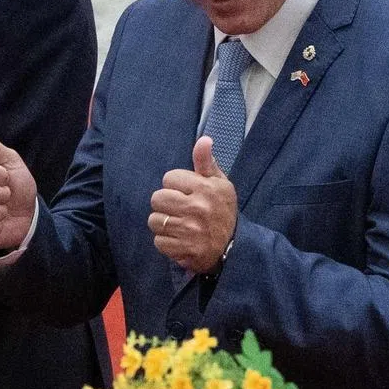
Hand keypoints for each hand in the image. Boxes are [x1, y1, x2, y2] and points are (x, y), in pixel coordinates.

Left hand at [148, 136, 236, 273]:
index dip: (175, 185)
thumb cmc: (222, 211)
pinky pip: (158, 241)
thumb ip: (206, 162)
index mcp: (205, 188)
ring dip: (163, 224)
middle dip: (165, 204)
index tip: (186, 193)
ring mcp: (189, 230)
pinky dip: (166, 242)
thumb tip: (204, 139)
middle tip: (179, 209)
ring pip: (155, 220)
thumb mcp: (220, 183)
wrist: (233, 247)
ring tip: (179, 225)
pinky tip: (179, 239)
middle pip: (157, 198)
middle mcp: (197, 208)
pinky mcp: (184, 249)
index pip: (169, 178)